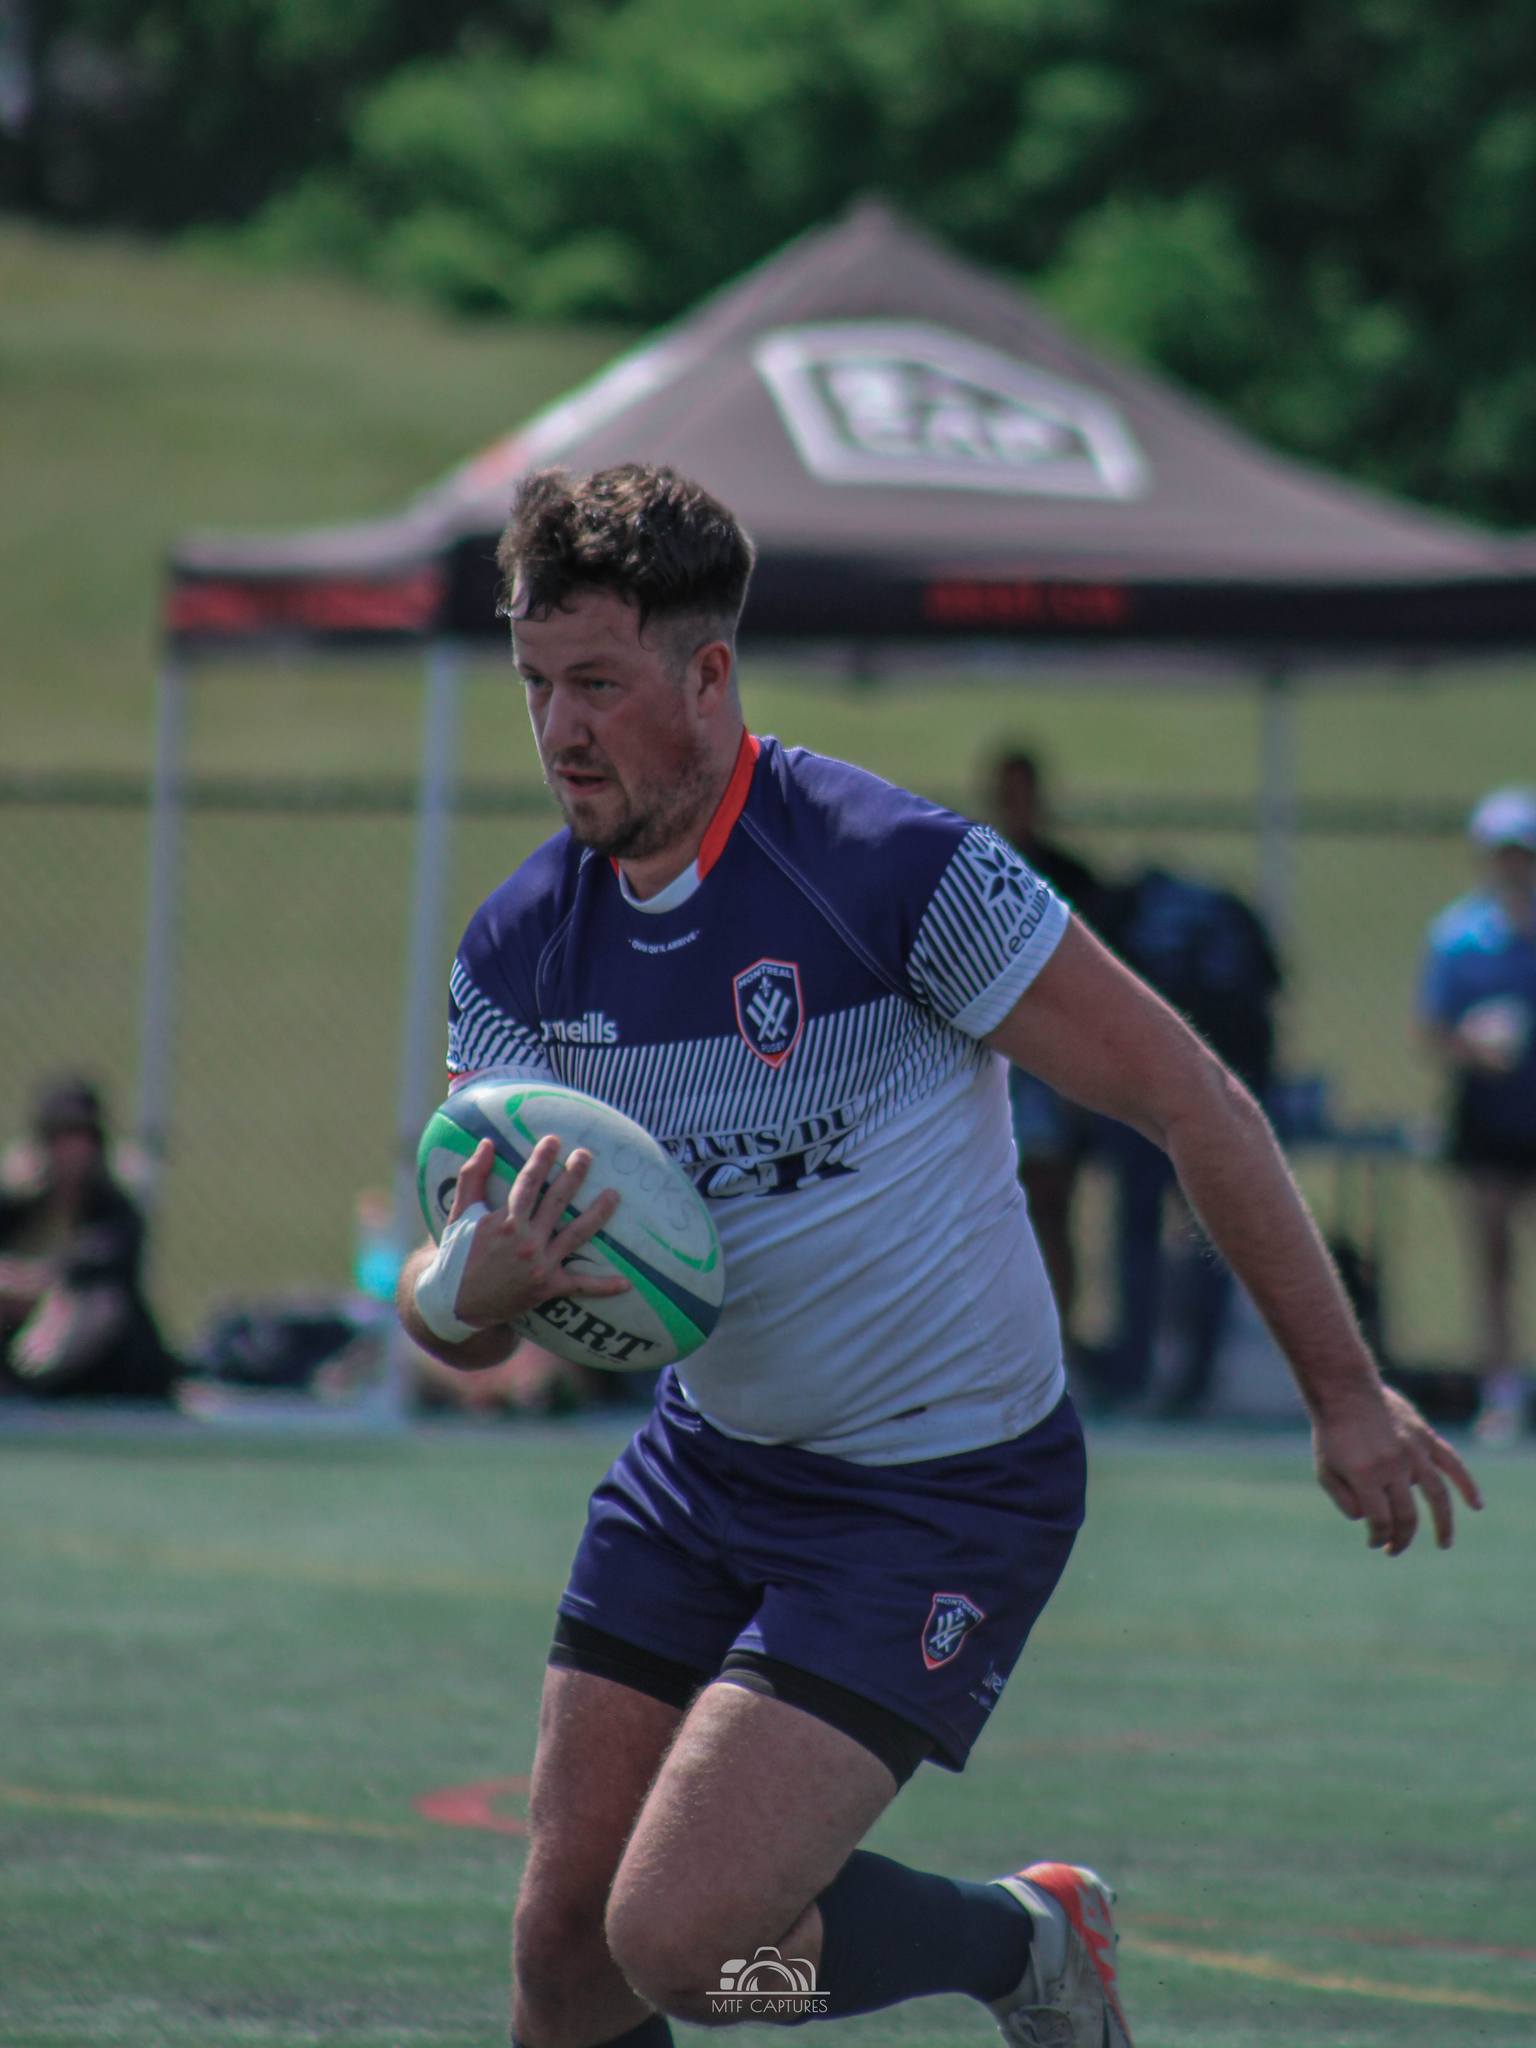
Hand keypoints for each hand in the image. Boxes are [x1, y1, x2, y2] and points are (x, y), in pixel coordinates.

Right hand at [448, 1136, 628, 1329]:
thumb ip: (472, 1177)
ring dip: (598, 1213)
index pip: (528, 1183)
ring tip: (614, 1195)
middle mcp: (526, 1242)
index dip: (542, 1159)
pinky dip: (603, 1286)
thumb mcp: (459, 1214)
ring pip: (577, 1234)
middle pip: (557, 1201)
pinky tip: (625, 1283)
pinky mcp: (548, 1287)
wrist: (456, 1303)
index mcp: (505, 1222)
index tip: (554, 1140)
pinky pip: (580, 1286)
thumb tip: (487, 1142)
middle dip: (574, 1175)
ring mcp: (540, 1265)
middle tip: (587, 1155)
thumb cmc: (458, 1254)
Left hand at [1313, 1384, 1482, 1554]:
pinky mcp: (1425, 1438)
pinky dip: (1467, 1485)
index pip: (1380, 1521)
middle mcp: (1393, 1465)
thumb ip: (1344, 1500)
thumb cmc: (1331, 1432)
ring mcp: (1413, 1451)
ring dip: (1443, 1524)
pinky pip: (1452, 1463)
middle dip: (1401, 1538)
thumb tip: (1369, 1520)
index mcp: (1365, 1475)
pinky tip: (1476, 1505)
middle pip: (1406, 1514)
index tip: (1375, 1543)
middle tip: (1394, 1549)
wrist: (1344, 1390)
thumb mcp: (1324, 1469)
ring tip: (1444, 1544)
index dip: (1379, 1537)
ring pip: (1437, 1496)